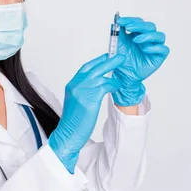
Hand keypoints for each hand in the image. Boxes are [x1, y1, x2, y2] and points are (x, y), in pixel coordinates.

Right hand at [48, 53, 124, 172]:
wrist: (68, 133)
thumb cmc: (73, 120)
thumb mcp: (75, 101)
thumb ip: (83, 90)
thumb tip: (97, 83)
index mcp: (72, 85)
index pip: (86, 68)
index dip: (97, 61)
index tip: (107, 57)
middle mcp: (75, 85)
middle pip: (94, 68)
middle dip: (108, 61)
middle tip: (119, 57)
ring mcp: (82, 92)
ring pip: (100, 76)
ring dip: (113, 73)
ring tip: (122, 71)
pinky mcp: (89, 100)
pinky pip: (104, 87)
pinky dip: (112, 85)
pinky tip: (117, 87)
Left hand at [111, 17, 169, 105]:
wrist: (124, 76)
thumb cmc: (122, 61)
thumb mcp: (118, 46)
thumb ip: (118, 33)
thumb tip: (117, 21)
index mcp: (138, 34)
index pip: (138, 22)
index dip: (130, 20)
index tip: (120, 20)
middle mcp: (148, 39)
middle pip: (150, 26)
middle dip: (139, 25)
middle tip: (128, 27)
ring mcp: (155, 47)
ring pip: (159, 35)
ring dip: (148, 35)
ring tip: (136, 40)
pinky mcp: (160, 57)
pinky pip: (164, 49)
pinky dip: (155, 48)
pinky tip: (145, 50)